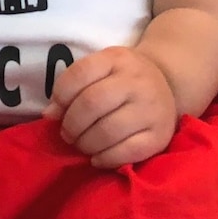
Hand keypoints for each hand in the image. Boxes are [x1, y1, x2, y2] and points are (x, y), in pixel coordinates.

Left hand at [44, 45, 177, 167]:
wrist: (167, 83)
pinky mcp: (160, 136)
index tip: (55, 112)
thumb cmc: (122, 79)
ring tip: (81, 145)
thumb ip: (72, 86)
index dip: (60, 95)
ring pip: (108, 131)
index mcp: (117, 59)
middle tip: (67, 134)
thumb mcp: (99, 69)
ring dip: (85, 143)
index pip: (80, 73)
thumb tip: (50, 114)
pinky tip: (96, 158)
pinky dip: (105, 158)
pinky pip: (128, 152)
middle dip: (71, 124)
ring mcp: (152, 109)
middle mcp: (137, 82)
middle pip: (92, 103)